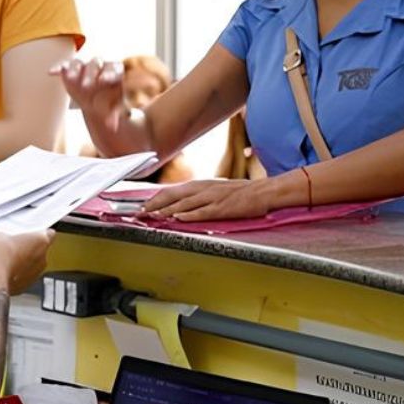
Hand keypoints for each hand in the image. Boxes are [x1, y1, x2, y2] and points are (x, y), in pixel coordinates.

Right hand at [0, 230, 52, 291]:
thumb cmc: (1, 257)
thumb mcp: (1, 236)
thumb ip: (11, 237)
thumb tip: (6, 240)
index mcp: (41, 241)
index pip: (50, 233)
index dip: (41, 233)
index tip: (33, 233)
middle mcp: (43, 257)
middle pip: (40, 250)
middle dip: (29, 248)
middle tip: (15, 247)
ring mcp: (37, 272)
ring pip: (34, 264)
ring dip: (24, 262)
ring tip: (9, 260)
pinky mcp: (28, 284)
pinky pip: (26, 275)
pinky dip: (19, 273)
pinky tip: (7, 270)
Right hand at [50, 58, 126, 134]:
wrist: (97, 100)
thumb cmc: (109, 102)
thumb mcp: (113, 108)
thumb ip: (114, 114)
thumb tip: (114, 126)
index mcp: (115, 71)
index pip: (114, 69)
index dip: (109, 73)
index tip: (104, 79)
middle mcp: (100, 65)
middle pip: (95, 64)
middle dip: (90, 74)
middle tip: (86, 85)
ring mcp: (84, 66)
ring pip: (79, 62)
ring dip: (74, 69)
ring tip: (71, 77)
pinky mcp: (71, 69)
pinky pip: (64, 65)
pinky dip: (58, 68)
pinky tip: (51, 73)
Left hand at [143, 178, 276, 221]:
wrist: (264, 191)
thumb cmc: (240, 193)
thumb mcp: (214, 190)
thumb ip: (196, 197)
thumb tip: (178, 206)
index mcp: (200, 185)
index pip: (171, 191)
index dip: (155, 200)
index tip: (142, 207)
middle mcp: (203, 189)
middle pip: (172, 195)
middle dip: (154, 205)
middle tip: (140, 214)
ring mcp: (213, 198)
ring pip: (184, 204)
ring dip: (167, 211)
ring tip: (153, 217)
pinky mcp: (223, 207)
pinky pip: (203, 211)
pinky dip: (189, 215)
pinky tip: (178, 219)